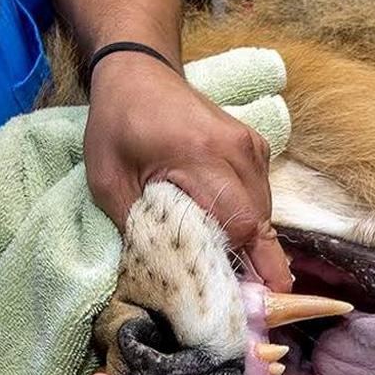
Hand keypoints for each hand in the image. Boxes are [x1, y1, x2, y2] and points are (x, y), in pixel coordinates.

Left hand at [83, 54, 291, 291]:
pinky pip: (262, 196)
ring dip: (254, 242)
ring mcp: (252, 146)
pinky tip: (232, 237)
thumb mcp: (108, 181)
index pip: (240, 224)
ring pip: (266, 212)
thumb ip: (135, 227)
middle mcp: (237, 150)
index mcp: (200, 156)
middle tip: (246, 300)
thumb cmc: (118, 125)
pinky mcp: (256, 147)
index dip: (246, 265)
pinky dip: (251, 220)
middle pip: (261, 223)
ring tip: (237, 272)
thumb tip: (158, 278)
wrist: (139, 73)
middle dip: (257, 263)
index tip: (246, 301)